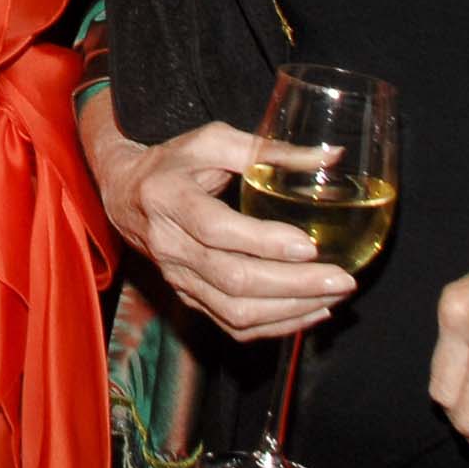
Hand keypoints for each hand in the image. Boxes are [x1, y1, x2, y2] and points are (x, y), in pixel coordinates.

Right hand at [88, 113, 353, 341]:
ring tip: (332, 297)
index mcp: (168, 198)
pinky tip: (310, 312)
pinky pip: (233, 325)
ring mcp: (177, 278)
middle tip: (342, 279)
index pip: (217, 230)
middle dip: (294, 284)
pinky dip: (276, 326)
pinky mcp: (188, 298)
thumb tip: (330, 157)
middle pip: (233, 279)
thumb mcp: (214, 141)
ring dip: (291, 310)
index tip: (310, 246)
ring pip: (235, 310)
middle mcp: (168, 245)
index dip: (264, 243)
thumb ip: (269, 151)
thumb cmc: (175, 162)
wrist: (126, 194)